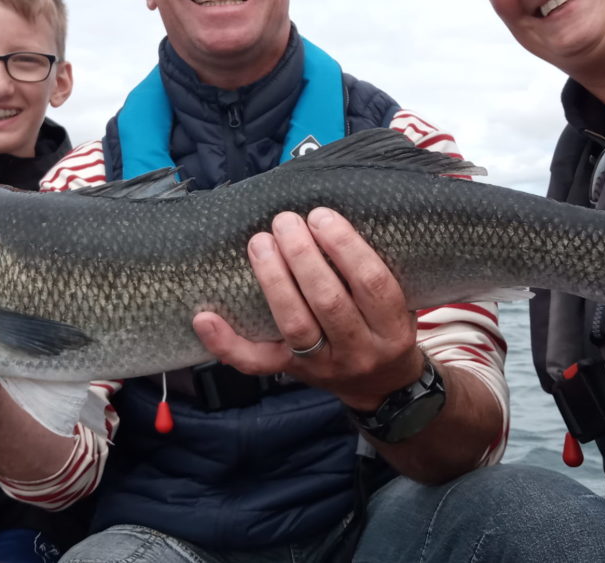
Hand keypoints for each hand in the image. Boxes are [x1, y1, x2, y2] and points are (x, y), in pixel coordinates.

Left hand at [193, 207, 424, 410]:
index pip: (373, 285)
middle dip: (303, 257)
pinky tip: (205, 317)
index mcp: (392, 329)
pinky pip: (256, 363)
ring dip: (274, 281)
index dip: (347, 248)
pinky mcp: (291, 373)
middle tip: (285, 221)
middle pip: (329, 303)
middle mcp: (359, 350)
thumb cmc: (385, 329)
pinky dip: (227, 341)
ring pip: (295, 325)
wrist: (382, 387)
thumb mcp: (398, 305)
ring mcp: (323, 366)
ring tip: (260, 242)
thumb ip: (372, 273)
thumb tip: (329, 220)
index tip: (322, 216)